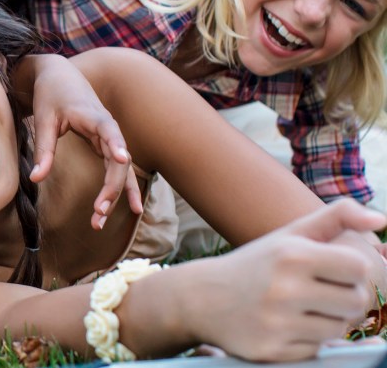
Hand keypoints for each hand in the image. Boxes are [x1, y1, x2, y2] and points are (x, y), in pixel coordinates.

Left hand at [15, 54, 140, 227]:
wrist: (59, 75)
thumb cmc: (51, 94)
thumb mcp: (43, 119)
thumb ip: (43, 150)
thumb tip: (36, 179)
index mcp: (93, 116)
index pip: (109, 131)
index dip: (117, 144)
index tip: (122, 158)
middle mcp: (107, 127)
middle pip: (118, 160)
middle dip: (111, 187)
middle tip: (98, 211)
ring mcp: (109, 137)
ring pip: (120, 168)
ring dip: (115, 193)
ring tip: (101, 220)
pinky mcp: (106, 144)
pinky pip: (119, 168)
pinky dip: (123, 187)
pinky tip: (133, 209)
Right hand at [191, 200, 385, 361]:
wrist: (200, 297)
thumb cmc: (255, 264)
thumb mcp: (289, 234)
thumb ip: (336, 217)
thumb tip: (381, 219)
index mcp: (292, 255)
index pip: (359, 268)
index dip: (352, 271)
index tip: (334, 271)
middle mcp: (284, 288)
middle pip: (356, 302)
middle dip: (345, 299)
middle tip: (323, 293)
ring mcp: (276, 322)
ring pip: (339, 329)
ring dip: (328, 321)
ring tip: (302, 309)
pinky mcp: (271, 350)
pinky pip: (315, 350)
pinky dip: (307, 341)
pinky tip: (285, 326)